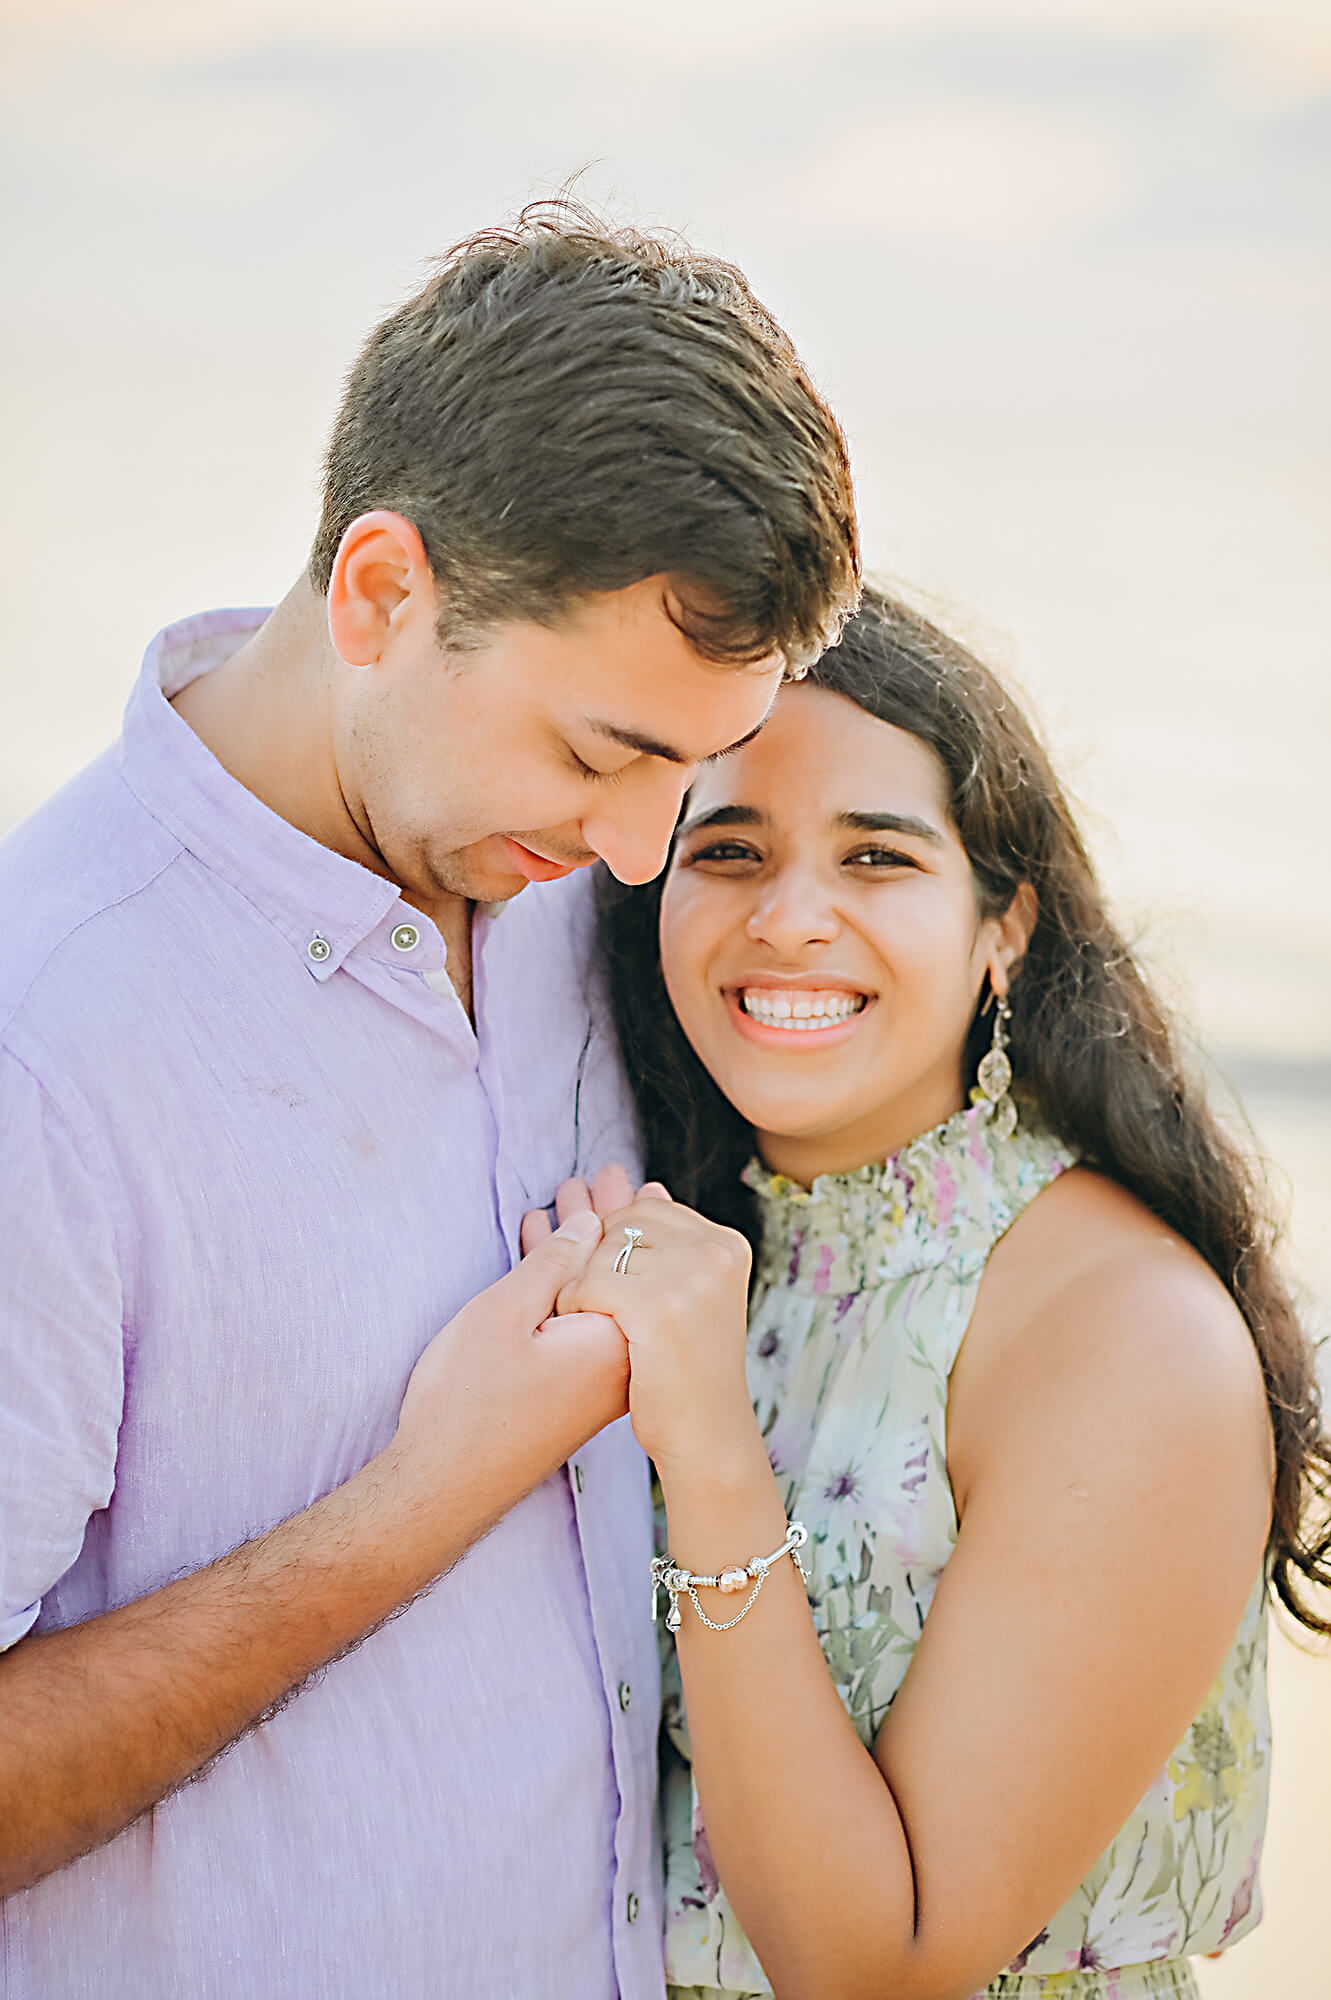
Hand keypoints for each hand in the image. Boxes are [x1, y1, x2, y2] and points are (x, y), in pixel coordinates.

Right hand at [388, 1210, 629, 1550]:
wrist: (444, 1488)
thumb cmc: (467, 1401)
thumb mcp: (505, 1312)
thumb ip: (553, 1263)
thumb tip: (593, 1223)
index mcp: (614, 1337)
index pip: (626, 1258)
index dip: (613, 1210)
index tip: (612, 1174)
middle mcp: (619, 1360)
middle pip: (617, 1274)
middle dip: (601, 1223)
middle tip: (598, 1177)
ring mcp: (600, 1382)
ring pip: (597, 1296)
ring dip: (577, 1252)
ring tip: (566, 1202)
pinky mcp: (578, 1395)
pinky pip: (582, 1323)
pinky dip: (564, 1287)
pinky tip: (544, 1257)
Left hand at [544, 1177, 760, 1484]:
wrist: (706, 1437)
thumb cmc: (688, 1369)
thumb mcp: (694, 1294)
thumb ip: (672, 1241)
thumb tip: (645, 1183)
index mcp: (726, 1242)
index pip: (647, 1208)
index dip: (614, 1242)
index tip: (611, 1283)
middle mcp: (714, 1250)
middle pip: (621, 1225)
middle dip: (593, 1259)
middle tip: (593, 1302)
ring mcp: (690, 1277)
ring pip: (601, 1251)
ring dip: (581, 1283)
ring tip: (590, 1318)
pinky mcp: (657, 1307)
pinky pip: (588, 1283)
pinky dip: (573, 1305)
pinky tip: (580, 1330)